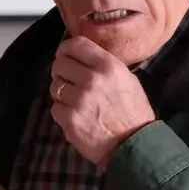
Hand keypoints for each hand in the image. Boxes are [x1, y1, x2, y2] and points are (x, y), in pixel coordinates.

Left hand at [50, 35, 155, 167]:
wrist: (133, 145)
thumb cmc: (133, 112)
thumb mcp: (127, 79)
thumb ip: (104, 65)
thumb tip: (83, 57)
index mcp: (108, 66)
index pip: (76, 44)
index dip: (66, 48)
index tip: (65, 54)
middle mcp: (91, 79)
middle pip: (59, 63)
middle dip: (61, 70)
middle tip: (68, 78)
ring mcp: (78, 100)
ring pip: (54, 86)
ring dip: (61, 91)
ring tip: (74, 99)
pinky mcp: (69, 119)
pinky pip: (55, 107)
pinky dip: (62, 111)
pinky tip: (75, 115)